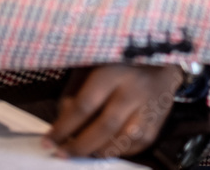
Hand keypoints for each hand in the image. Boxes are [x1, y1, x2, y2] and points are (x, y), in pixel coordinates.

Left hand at [44, 63, 184, 157]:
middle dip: (79, 146)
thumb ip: (75, 91)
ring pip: (123, 140)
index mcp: (114, 70)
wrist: (161, 56)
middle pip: (105, 127)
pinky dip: (117, 151)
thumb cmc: (119, 59)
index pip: (84, 106)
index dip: (63, 128)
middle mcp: (135, 89)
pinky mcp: (158, 120)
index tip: (48, 141)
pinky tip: (105, 146)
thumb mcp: (92, 63)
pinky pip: (137, 145)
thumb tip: (63, 122)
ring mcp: (150, 106)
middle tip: (62, 153)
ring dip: (99, 151)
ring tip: (84, 151)